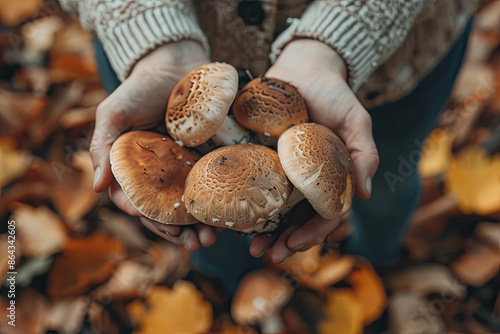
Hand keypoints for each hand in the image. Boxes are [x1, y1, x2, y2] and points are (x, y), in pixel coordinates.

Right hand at [90, 41, 215, 249]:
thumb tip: (97, 188)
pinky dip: (219, 200)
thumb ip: (102, 147)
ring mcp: (185, 167)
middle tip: (196, 245)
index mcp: (133, 170)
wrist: (175, 65)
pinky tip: (229, 213)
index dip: (150, 220)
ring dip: (201, 224)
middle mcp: (159, 173)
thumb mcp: (113, 114)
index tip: (168, 231)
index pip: (138, 203)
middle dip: (180, 231)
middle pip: (167, 211)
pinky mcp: (208, 156)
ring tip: (213, 238)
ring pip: (191, 203)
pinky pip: (213, 182)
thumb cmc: (139, 89)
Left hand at [250, 40, 378, 262]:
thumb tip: (365, 193)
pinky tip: (225, 213)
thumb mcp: (356, 121)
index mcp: (327, 180)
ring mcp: (278, 170)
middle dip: (281, 240)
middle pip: (292, 219)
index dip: (311, 234)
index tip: (294, 246)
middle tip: (265, 255)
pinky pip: (247, 181)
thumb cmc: (334, 95)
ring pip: (269, 207)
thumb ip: (363, 154)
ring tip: (246, 245)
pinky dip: (238, 200)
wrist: (304, 68)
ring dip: (259, 229)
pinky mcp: (256, 155)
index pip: (322, 215)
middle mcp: (302, 181)